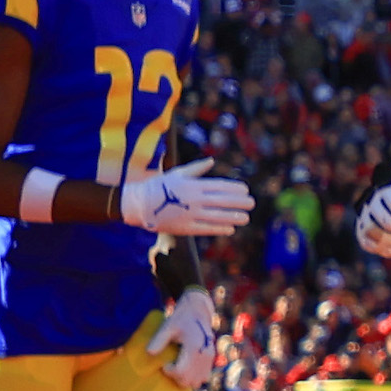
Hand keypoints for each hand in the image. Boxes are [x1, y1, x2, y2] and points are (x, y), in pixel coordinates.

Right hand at [118, 161, 253, 238]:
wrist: (139, 204)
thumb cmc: (159, 186)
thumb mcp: (177, 173)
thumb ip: (196, 169)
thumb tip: (212, 161)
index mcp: (193, 185)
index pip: (219, 186)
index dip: (234, 189)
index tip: (245, 190)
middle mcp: (194, 199)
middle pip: (222, 201)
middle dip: (239, 202)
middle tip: (252, 204)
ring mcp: (189, 214)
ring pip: (216, 216)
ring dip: (233, 217)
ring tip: (246, 218)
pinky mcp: (184, 227)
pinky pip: (205, 228)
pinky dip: (219, 228)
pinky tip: (230, 229)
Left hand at [148, 290, 221, 390]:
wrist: (198, 311)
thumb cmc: (180, 319)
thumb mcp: (167, 326)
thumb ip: (159, 339)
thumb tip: (149, 352)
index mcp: (194, 346)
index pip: (181, 371)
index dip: (170, 372)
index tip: (164, 364)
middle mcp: (205, 353)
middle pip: (189, 380)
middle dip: (176, 377)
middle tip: (170, 365)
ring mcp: (210, 357)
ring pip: (198, 382)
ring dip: (186, 379)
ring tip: (178, 367)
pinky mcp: (212, 359)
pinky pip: (204, 377)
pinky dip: (194, 377)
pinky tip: (186, 367)